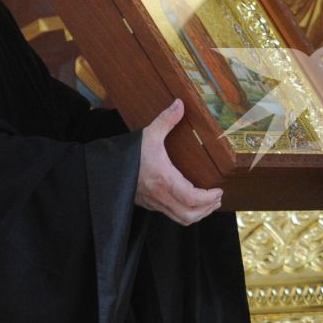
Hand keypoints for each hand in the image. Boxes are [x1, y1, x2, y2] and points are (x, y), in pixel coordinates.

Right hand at [136, 99, 224, 224]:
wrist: (104, 170)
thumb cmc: (128, 153)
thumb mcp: (148, 134)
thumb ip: (166, 120)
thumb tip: (180, 103)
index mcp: (163, 179)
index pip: (191, 198)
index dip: (208, 198)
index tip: (218, 190)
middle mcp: (160, 195)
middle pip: (189, 215)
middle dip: (207, 209)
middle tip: (217, 198)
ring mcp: (154, 203)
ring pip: (181, 219)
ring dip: (198, 214)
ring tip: (209, 203)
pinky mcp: (149, 205)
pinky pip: (172, 215)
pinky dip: (186, 213)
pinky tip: (191, 202)